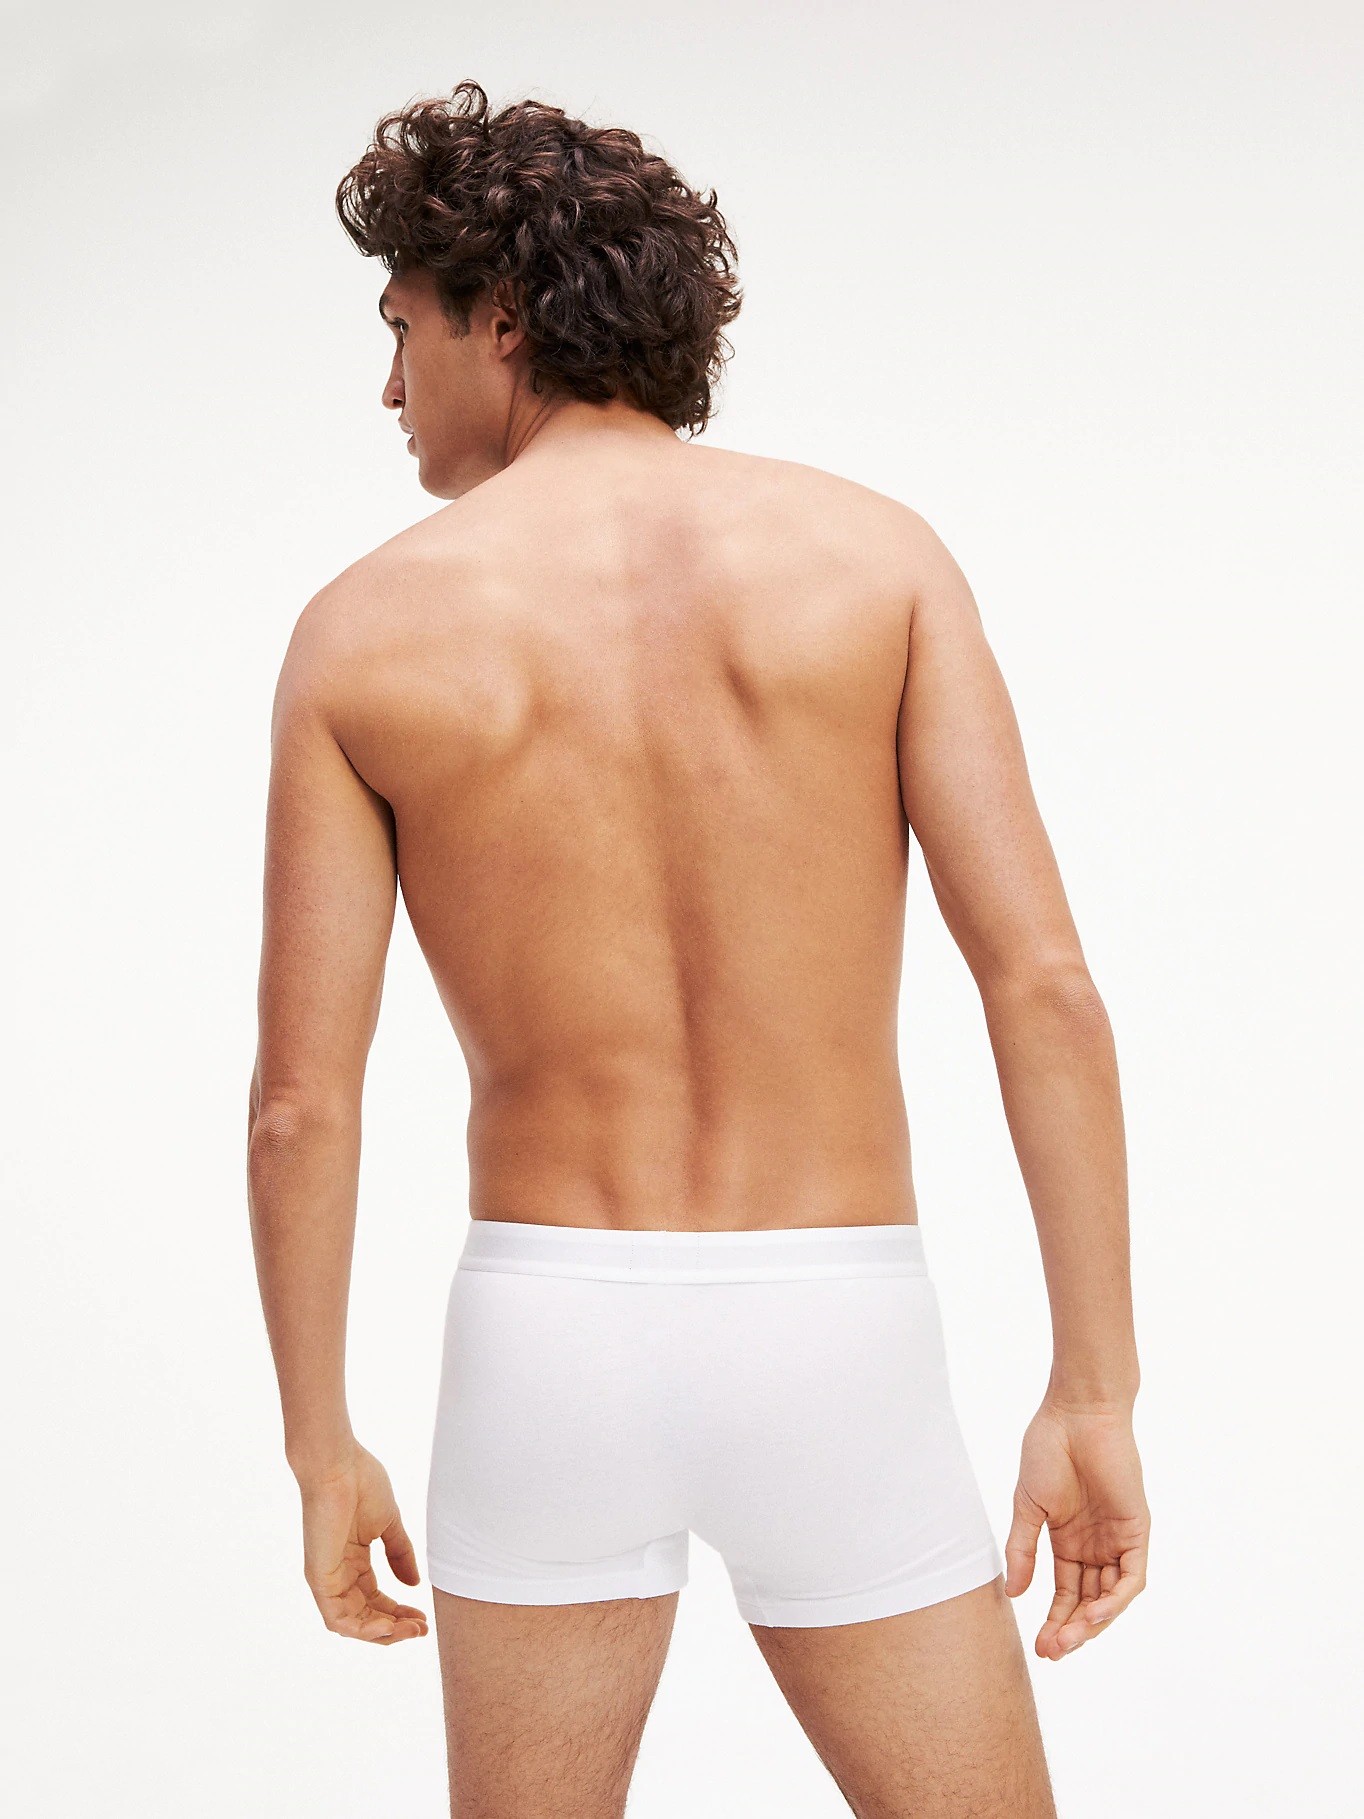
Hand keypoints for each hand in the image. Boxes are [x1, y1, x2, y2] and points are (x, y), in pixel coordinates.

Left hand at [297, 1442, 428, 1643]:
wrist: (338, 1464)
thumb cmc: (361, 1483)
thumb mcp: (389, 1524)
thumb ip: (400, 1554)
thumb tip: (414, 1584)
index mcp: (353, 1562)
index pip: (376, 1600)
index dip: (400, 1613)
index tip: (425, 1618)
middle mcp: (339, 1575)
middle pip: (367, 1617)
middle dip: (396, 1627)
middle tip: (422, 1629)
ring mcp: (328, 1579)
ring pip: (353, 1624)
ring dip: (383, 1634)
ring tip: (410, 1630)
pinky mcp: (319, 1579)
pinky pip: (337, 1619)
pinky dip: (362, 1629)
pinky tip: (388, 1626)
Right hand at [1005, 1398, 1148, 1659]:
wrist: (1076, 1414)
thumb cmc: (1048, 1450)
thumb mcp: (1028, 1506)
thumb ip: (1022, 1549)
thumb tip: (1014, 1594)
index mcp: (1069, 1540)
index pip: (1066, 1593)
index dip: (1054, 1620)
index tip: (1038, 1645)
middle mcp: (1096, 1546)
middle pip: (1088, 1602)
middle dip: (1071, 1630)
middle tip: (1051, 1651)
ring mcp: (1117, 1540)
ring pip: (1110, 1597)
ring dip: (1092, 1622)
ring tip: (1068, 1639)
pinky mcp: (1137, 1532)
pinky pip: (1131, 1577)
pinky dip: (1115, 1600)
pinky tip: (1094, 1614)